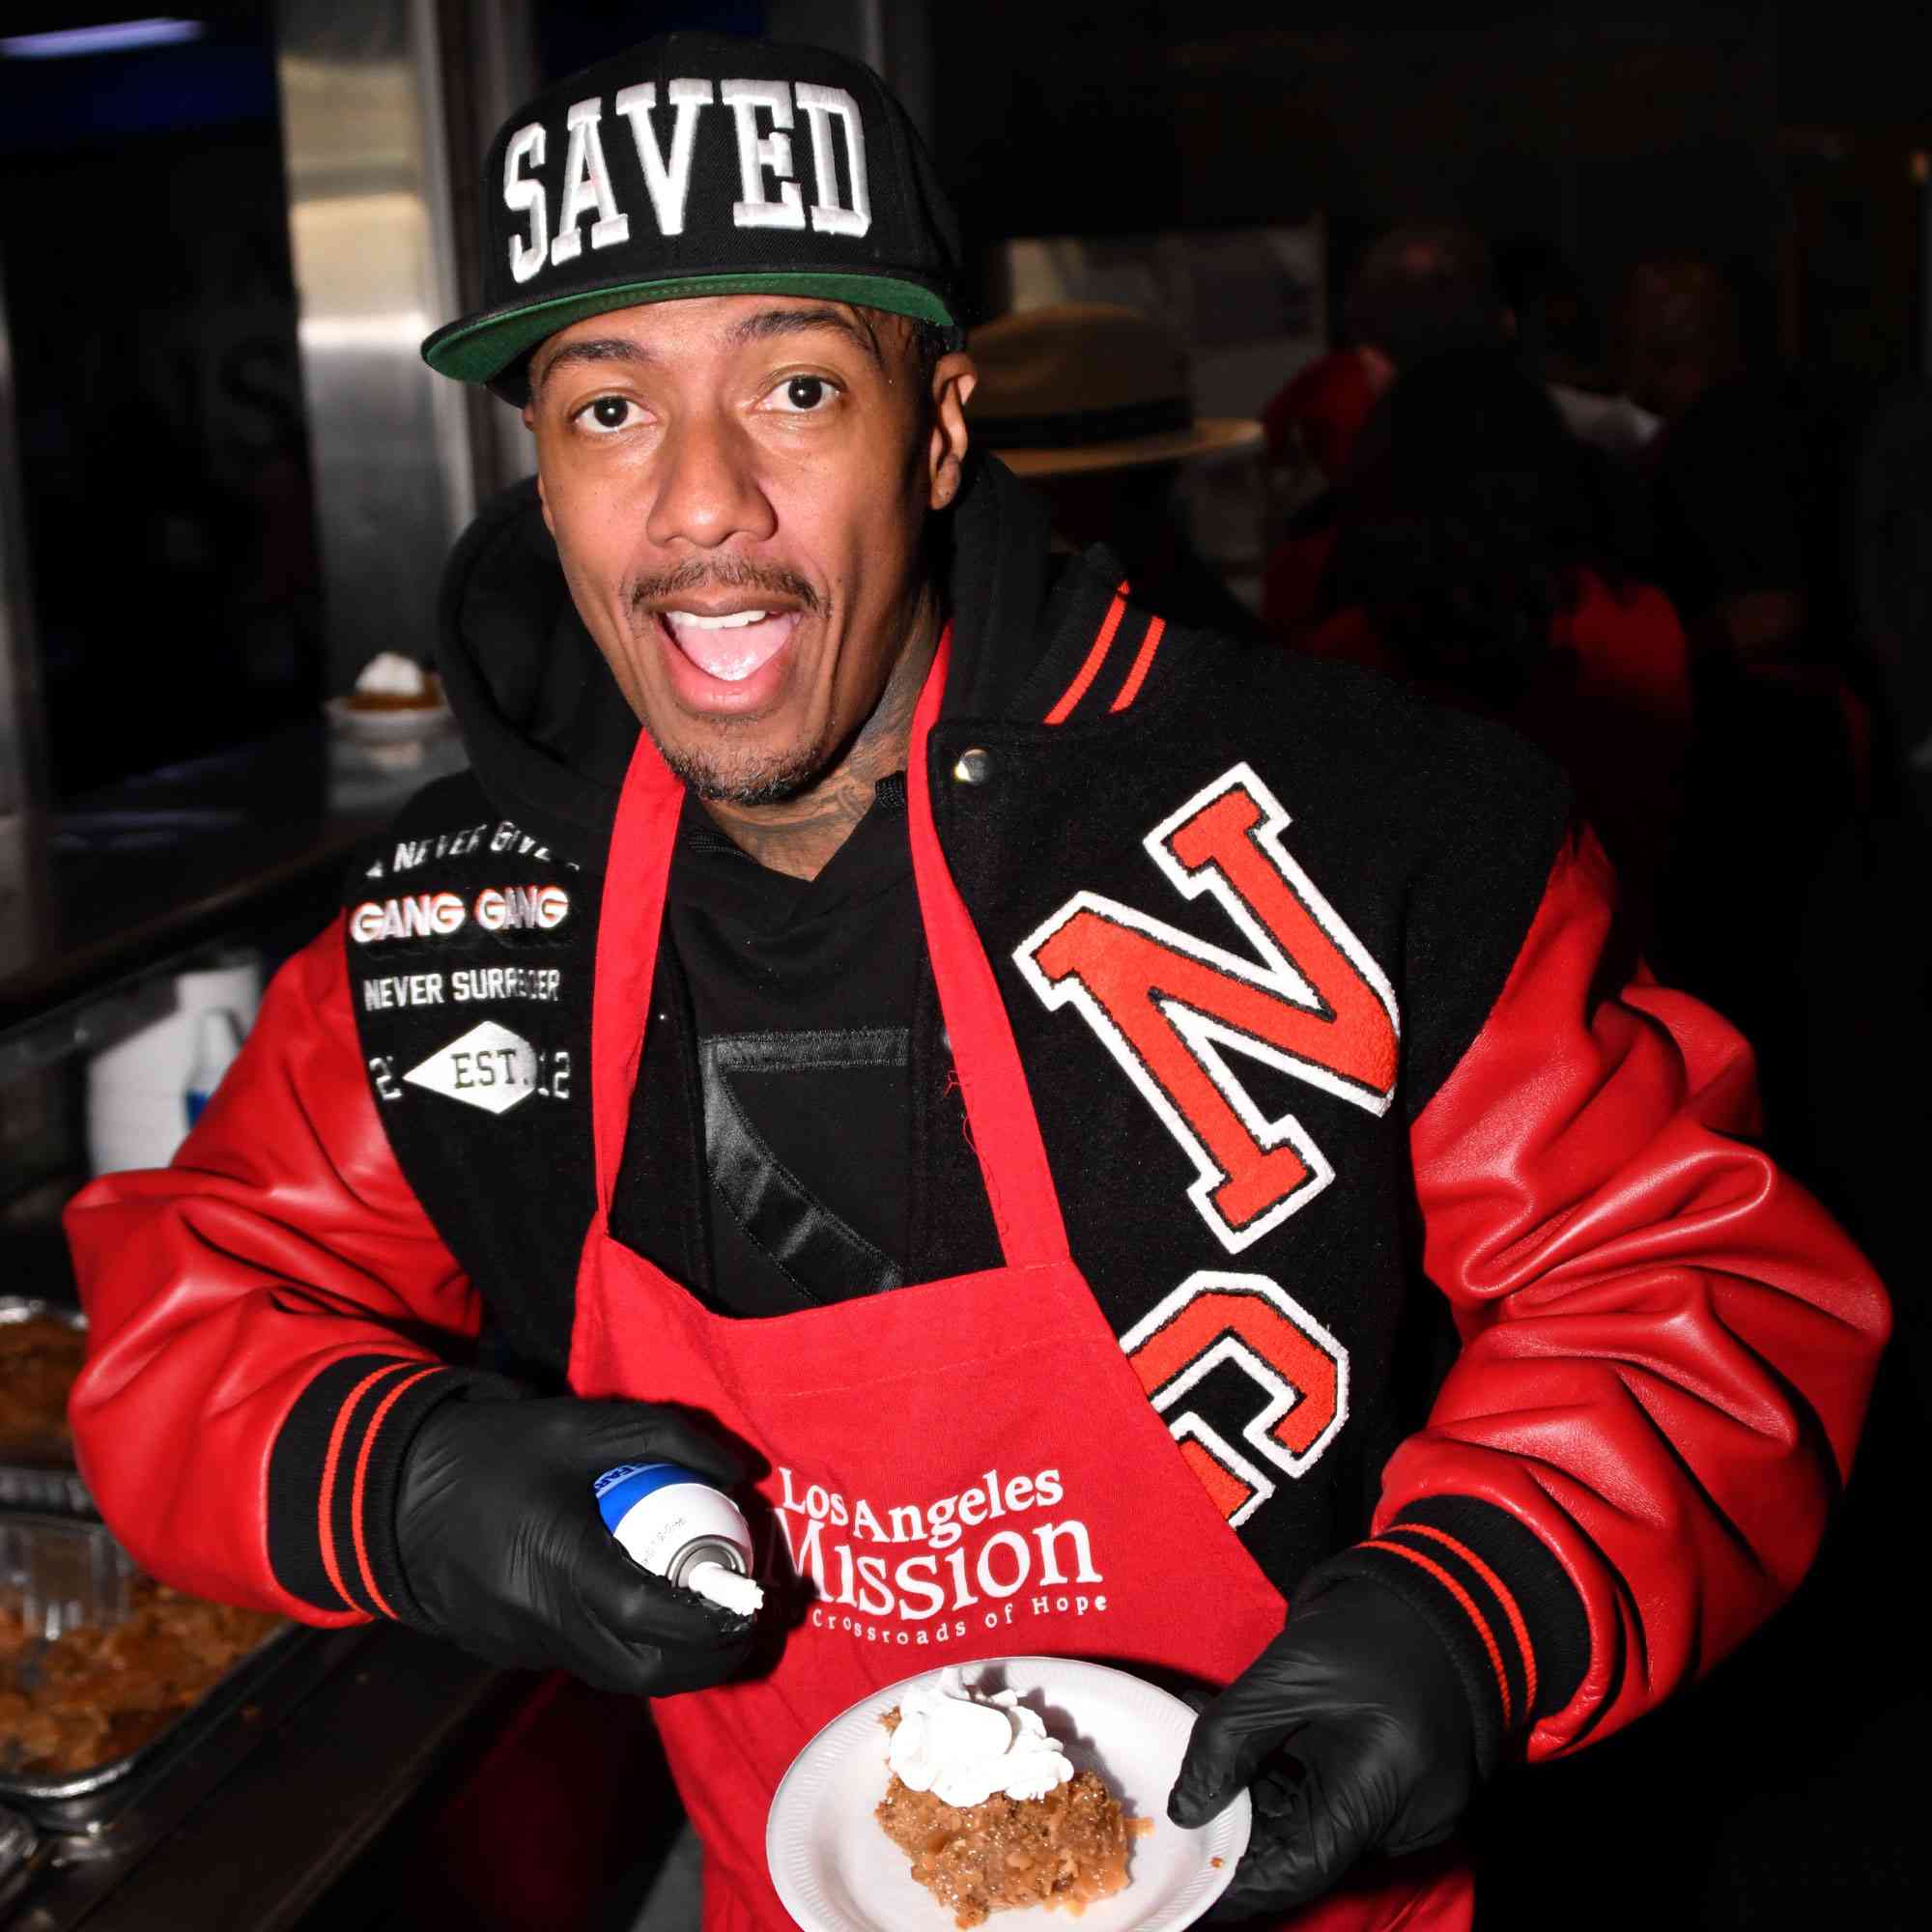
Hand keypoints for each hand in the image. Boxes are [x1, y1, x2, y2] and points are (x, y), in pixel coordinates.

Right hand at [395, 1389, 755, 1694]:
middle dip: (708, 1658)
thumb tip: (741, 1473)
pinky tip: (657, 1609)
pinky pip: (587, 1660)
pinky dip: (632, 1646)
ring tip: (718, 1618)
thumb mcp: (580, 1426)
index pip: (645, 1617)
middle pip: (641, 1670)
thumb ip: (667, 1438)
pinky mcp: (511, 1650)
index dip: (708, 1619)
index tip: (754, 1600)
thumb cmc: (493, 1452)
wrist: (394, 1491)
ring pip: (616, 1673)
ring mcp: (522, 1646)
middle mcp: (538, 1622)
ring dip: (674, 1659)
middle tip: (750, 1621)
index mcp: (554, 1565)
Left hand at [1167, 1575, 1480, 1918]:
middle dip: (1247, 1828)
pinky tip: (1254, 1757)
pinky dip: (1295, 1791)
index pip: (1303, 1865)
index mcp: (1388, 1783)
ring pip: (1322, 1832)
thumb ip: (1228, 1739)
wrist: (1429, 1601)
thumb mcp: (1283, 1674)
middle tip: (1190, 1800)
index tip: (1195, 1879)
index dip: (1242, 1880)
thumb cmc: (1365, 1629)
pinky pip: (1342, 1811)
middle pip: (1311, 1851)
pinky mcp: (1408, 1797)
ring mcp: (1415, 1811)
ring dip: (1266, 1804)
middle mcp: (1412, 1816)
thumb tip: (1186, 1808)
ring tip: (1214, 1759)